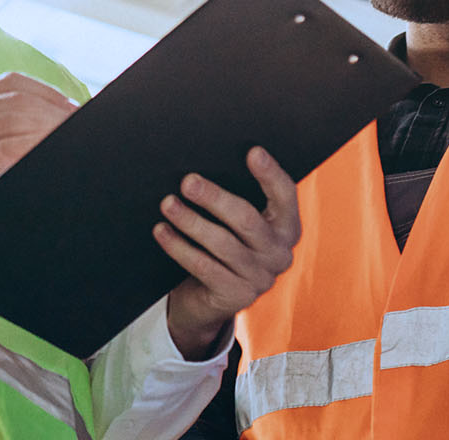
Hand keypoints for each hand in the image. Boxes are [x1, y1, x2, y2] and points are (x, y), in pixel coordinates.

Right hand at [0, 72, 78, 275]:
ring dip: (50, 128)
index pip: (11, 84)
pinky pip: (9, 151)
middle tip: (78, 124)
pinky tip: (47, 151)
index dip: (48, 92)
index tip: (71, 106)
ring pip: (17, 121)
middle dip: (55, 111)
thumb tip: (49, 115)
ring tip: (68, 136)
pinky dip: (34, 148)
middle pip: (18, 101)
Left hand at [156, 147, 301, 359]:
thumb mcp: (236, 223)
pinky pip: (203, 266)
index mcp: (286, 228)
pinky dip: (179, 246)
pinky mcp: (237, 296)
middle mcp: (280, 254)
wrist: (209, 297)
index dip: (271, 174)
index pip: (285, 195)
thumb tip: (204, 170)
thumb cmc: (223, 244)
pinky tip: (162, 231)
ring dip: (190, 221)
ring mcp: (260, 278)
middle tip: (188, 182)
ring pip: (221, 243)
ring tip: (168, 204)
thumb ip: (233, 200)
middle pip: (247, 219)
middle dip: (215, 198)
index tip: (253, 152)